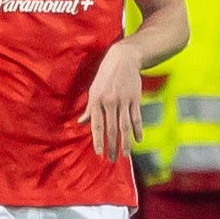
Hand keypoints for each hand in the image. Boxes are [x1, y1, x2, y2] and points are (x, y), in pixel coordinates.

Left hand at [81, 41, 144, 161]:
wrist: (123, 59)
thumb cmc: (106, 75)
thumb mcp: (94, 90)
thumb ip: (90, 108)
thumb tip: (82, 122)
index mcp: (97, 100)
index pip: (97, 125)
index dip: (98, 140)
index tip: (99, 153)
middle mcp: (110, 102)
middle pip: (111, 128)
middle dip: (112, 146)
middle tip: (113, 159)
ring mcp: (124, 100)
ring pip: (125, 126)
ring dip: (125, 142)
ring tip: (126, 155)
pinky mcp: (135, 98)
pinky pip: (136, 118)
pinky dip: (137, 130)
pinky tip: (138, 140)